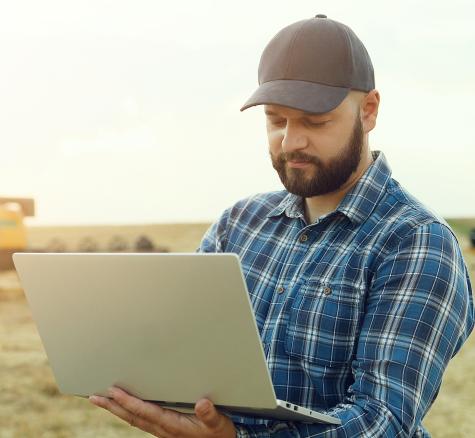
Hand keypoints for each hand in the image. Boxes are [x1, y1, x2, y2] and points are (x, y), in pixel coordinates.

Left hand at [89, 386, 236, 437]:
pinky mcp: (164, 430)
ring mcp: (162, 431)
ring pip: (134, 419)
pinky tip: (124, 407)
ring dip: (117, 409)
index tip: (113, 392)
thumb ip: (209, 414)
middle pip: (132, 417)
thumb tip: (202, 404)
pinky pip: (141, 420)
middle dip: (112, 407)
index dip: (128, 401)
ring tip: (102, 399)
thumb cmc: (219, 434)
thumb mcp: (218, 424)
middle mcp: (163, 429)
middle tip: (94, 397)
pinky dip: (128, 412)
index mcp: (173, 426)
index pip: (145, 412)